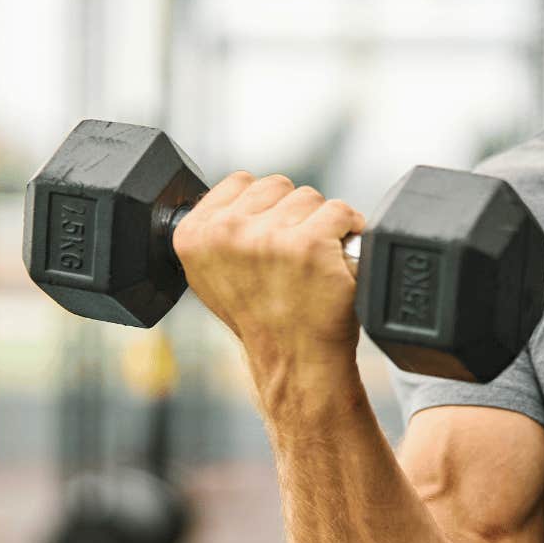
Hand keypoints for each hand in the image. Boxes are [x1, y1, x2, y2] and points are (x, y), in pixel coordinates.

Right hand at [170, 172, 367, 371]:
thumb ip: (217, 230)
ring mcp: (269, 238)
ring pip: (310, 197)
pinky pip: (341, 211)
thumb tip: (239, 198)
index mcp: (195, 234)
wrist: (293, 360)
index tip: (267, 238)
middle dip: (290, 214)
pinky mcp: (311, 244)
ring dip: (319, 224)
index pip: (239, 182)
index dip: (263, 208)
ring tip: (310, 263)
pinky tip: (335, 260)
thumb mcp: (212, 274)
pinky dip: (349, 231)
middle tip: (290, 257)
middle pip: (277, 185)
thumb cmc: (262, 319)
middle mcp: (227, 233)